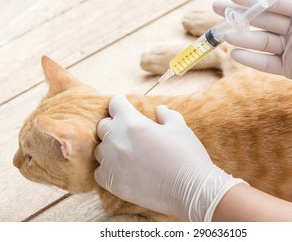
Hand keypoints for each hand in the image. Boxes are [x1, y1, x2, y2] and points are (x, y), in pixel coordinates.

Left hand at [94, 94, 243, 220]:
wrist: (192, 189)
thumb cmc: (187, 155)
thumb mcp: (179, 127)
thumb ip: (166, 115)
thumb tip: (159, 109)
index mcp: (132, 122)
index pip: (115, 103)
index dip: (120, 102)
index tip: (123, 104)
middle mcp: (117, 140)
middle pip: (103, 125)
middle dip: (114, 124)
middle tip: (127, 130)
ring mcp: (112, 163)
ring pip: (100, 149)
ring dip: (110, 147)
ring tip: (125, 151)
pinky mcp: (112, 183)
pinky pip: (100, 171)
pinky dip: (108, 169)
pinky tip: (122, 170)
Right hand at [213, 0, 291, 102]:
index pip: (273, 3)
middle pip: (262, 21)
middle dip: (239, 15)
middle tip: (216, 8)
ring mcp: (290, 49)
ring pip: (261, 42)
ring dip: (243, 38)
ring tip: (225, 34)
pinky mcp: (289, 69)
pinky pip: (267, 63)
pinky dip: (252, 60)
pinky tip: (236, 54)